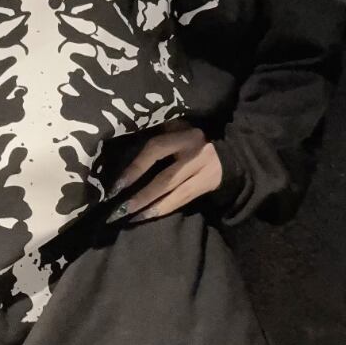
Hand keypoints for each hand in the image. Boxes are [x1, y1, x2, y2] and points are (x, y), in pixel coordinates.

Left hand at [103, 123, 222, 222]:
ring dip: (152, 206)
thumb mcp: (177, 128)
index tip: (118, 184)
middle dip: (143, 195)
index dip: (136, 167)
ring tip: (132, 216)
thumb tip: (124, 148)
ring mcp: (204, 170)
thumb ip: (158, 134)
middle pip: (166, 178)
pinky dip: (164, 209)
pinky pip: (183, 200)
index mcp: (184, 135)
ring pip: (175, 192)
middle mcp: (195, 153)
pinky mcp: (207, 185)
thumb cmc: (191, 139)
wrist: (227, 152)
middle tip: (121, 208)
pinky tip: (148, 215)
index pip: (156, 149)